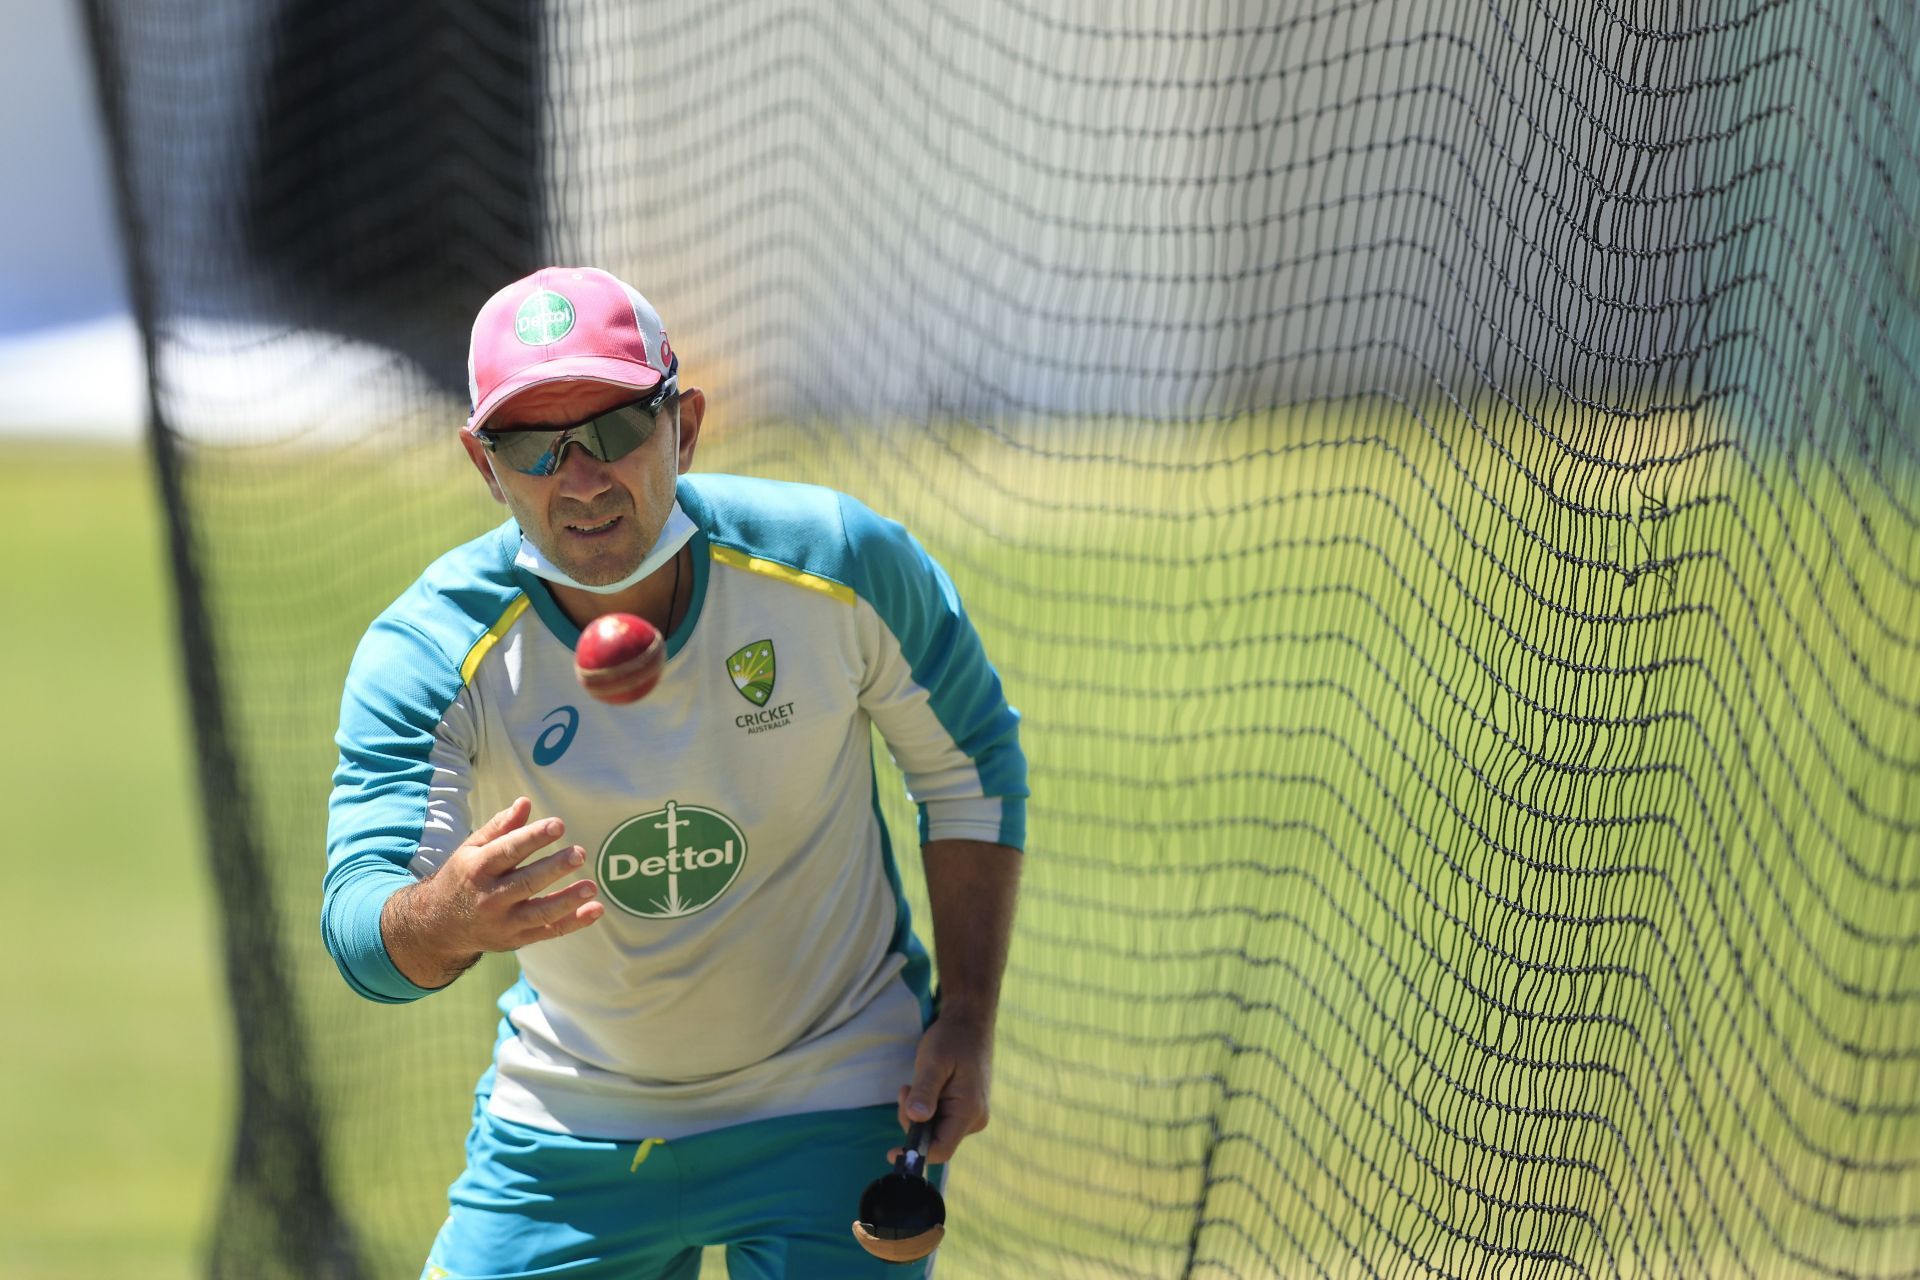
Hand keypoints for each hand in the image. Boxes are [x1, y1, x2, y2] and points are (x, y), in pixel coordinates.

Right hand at [383, 796, 603, 987]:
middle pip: (525, 883)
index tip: (558, 825)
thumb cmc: (463, 877)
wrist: (439, 925)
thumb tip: (525, 803)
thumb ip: (501, 827)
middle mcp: (490, 897)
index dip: (533, 838)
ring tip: (592, 886)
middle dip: (553, 868)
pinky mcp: (516, 940)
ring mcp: (503, 922)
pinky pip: (548, 932)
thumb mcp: (472, 849)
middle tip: (580, 853)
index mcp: (478, 868)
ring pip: (539, 913)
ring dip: (567, 901)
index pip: (508, 851)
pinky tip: (596, 910)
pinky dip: (574, 923)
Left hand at [893, 1013, 993, 1164]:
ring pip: (936, 1131)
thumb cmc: (952, 1039)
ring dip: (919, 1114)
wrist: (970, 1023)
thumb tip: (915, 1118)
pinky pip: (941, 1121)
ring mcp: (972, 1116)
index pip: (942, 1150)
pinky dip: (927, 1109)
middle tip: (907, 1090)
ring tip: (916, 1084)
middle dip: (913, 1123)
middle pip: (935, 1140)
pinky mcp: (967, 1110)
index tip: (890, 1150)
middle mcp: (974, 1120)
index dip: (916, 1153)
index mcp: (968, 1111)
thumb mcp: (933, 1061)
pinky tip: (927, 1088)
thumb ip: (925, 1090)